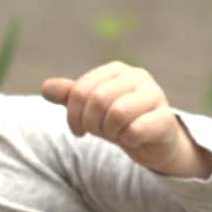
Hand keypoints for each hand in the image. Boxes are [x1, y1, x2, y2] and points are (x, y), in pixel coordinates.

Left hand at [42, 62, 211, 177]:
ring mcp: (154, 96)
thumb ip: (71, 97)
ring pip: (117, 113)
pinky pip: (135, 130)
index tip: (78, 130)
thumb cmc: (120, 122)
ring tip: (116, 134)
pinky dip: (127, 140)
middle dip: (92, 124)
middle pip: (98, 100)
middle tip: (98, 133)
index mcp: (116, 70)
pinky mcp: (165, 119)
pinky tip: (132, 140)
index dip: (72, 115)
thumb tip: (45, 88)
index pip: (81, 90)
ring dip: (110, 132)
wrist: (155, 141)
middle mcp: (137, 77)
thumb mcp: (92, 110)